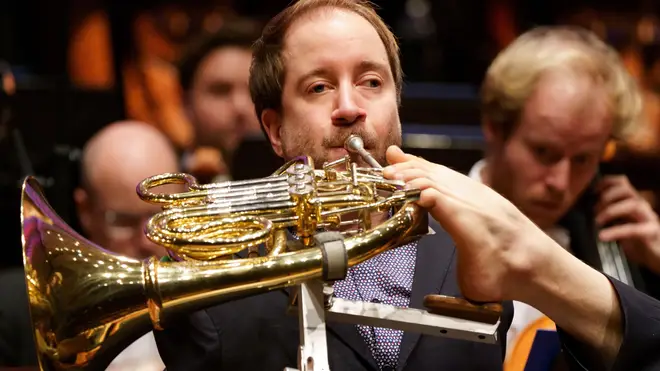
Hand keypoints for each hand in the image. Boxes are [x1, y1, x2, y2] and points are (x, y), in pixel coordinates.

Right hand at [382, 146, 549, 302]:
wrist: (543, 267)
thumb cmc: (509, 277)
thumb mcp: (472, 285)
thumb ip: (449, 278)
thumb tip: (429, 288)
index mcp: (470, 224)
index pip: (436, 195)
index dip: (411, 187)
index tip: (389, 183)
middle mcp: (476, 203)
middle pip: (436, 178)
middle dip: (407, 173)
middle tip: (383, 172)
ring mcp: (482, 195)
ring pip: (445, 174)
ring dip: (418, 167)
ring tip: (396, 159)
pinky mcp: (485, 194)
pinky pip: (454, 176)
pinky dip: (433, 169)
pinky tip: (422, 165)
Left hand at [596, 175, 659, 273]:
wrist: (659, 259)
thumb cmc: (639, 243)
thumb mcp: (621, 227)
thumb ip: (610, 218)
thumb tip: (588, 214)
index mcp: (633, 204)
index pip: (622, 183)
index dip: (607, 182)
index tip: (593, 191)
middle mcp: (642, 208)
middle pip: (627, 189)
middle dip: (608, 196)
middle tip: (594, 210)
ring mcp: (649, 219)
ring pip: (633, 204)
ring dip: (612, 210)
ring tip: (597, 221)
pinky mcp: (652, 232)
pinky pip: (634, 229)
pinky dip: (616, 231)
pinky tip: (603, 237)